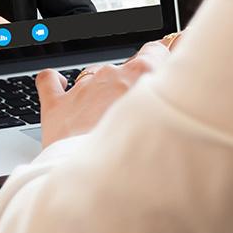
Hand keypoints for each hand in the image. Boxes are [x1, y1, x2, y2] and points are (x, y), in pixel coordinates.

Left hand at [35, 38, 174, 147]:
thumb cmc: (139, 155)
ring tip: (104, 120)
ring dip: (99, 92)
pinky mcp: (57, 105)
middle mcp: (111, 75)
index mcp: (142, 74)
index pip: (155, 50)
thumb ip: (175, 96)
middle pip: (123, 69)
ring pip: (92, 76)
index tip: (163, 66)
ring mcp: (82, 88)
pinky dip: (55, 81)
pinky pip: (50, 81)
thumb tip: (182, 77)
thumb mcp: (170, 121)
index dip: (159, 59)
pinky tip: (60, 84)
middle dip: (128, 87)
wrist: (100, 182)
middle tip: (134, 113)